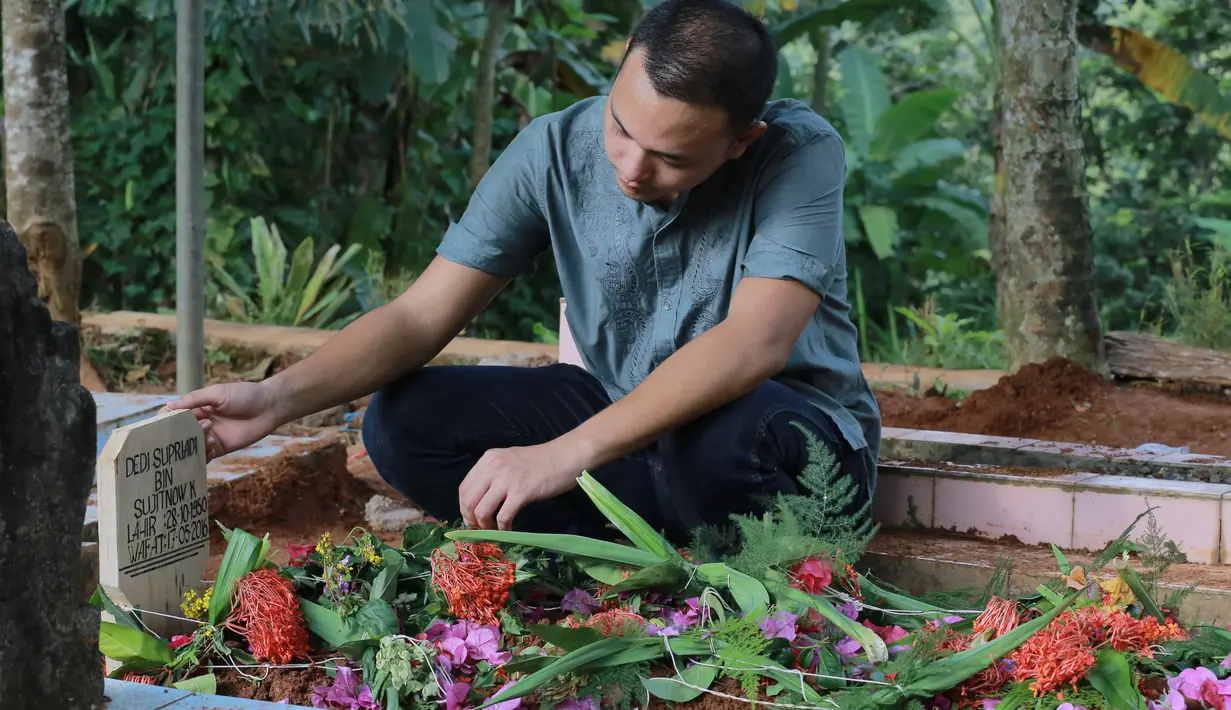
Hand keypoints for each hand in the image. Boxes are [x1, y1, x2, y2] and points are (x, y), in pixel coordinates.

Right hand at [161, 382, 282, 461]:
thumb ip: (195, 399)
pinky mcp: (221, 447)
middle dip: (178, 436)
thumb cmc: (245, 395)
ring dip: (194, 444)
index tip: (160, 425)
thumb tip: (169, 405)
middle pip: (180, 434)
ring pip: (192, 446)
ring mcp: (211, 436)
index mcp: (197, 408)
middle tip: (181, 435)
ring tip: (208, 434)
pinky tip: (213, 444)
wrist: (269, 406)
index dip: (166, 420)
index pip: (174, 416)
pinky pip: (206, 455)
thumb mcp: (218, 393)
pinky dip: (204, 453)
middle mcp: (200, 423)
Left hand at [458, 442, 582, 530]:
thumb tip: (480, 501)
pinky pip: (503, 516)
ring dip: (484, 526)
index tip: (471, 519)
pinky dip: (502, 528)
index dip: (464, 508)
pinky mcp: (521, 492)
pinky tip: (507, 530)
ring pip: (482, 511)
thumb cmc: (540, 461)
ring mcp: (507, 479)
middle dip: (471, 520)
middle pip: (468, 501)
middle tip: (479, 529)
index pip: (464, 488)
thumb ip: (493, 475)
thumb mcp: (509, 460)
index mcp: (488, 459)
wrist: (565, 457)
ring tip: (493, 531)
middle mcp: (493, 467)